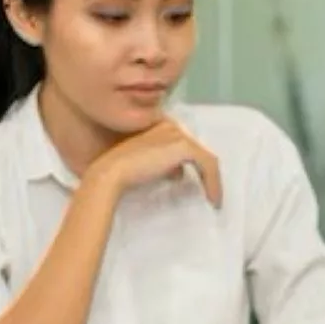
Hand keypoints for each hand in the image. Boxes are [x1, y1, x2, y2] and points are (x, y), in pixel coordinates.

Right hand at [85, 118, 222, 206]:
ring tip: (213, 198)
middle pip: (196, 148)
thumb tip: (180, 173)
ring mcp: (177, 134)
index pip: (183, 143)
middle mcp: (170, 124)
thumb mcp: (148, 164)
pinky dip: (213, 182)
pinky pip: (208, 164)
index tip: (196, 183)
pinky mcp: (184, 146)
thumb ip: (164, 163)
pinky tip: (213, 199)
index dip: (192, 163)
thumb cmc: (124, 172)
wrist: (111, 172)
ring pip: (204, 157)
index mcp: (159, 124)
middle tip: (208, 191)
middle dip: (204, 171)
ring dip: (211, 179)